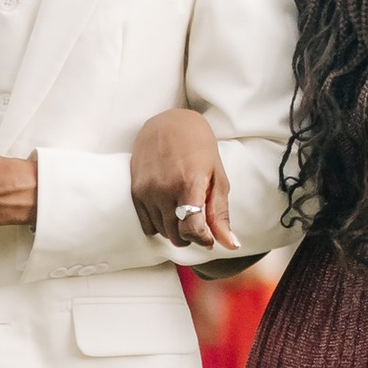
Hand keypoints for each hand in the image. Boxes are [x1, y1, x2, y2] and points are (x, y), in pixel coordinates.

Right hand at [130, 106, 237, 252]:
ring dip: (175, 231)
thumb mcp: (218, 177)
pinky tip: (170, 212)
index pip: (192, 229)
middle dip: (191, 237)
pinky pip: (147, 225)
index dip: (203, 240)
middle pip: (176, 235)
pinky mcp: (136, 191)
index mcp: (189, 184)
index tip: (209, 239)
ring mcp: (147, 190)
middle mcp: (164, 189)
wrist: (169, 123)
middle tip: (199, 227)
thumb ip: (221, 214)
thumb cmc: (200, 148)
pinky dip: (160, 226)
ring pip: (162, 231)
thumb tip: (231, 245)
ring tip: (185, 216)